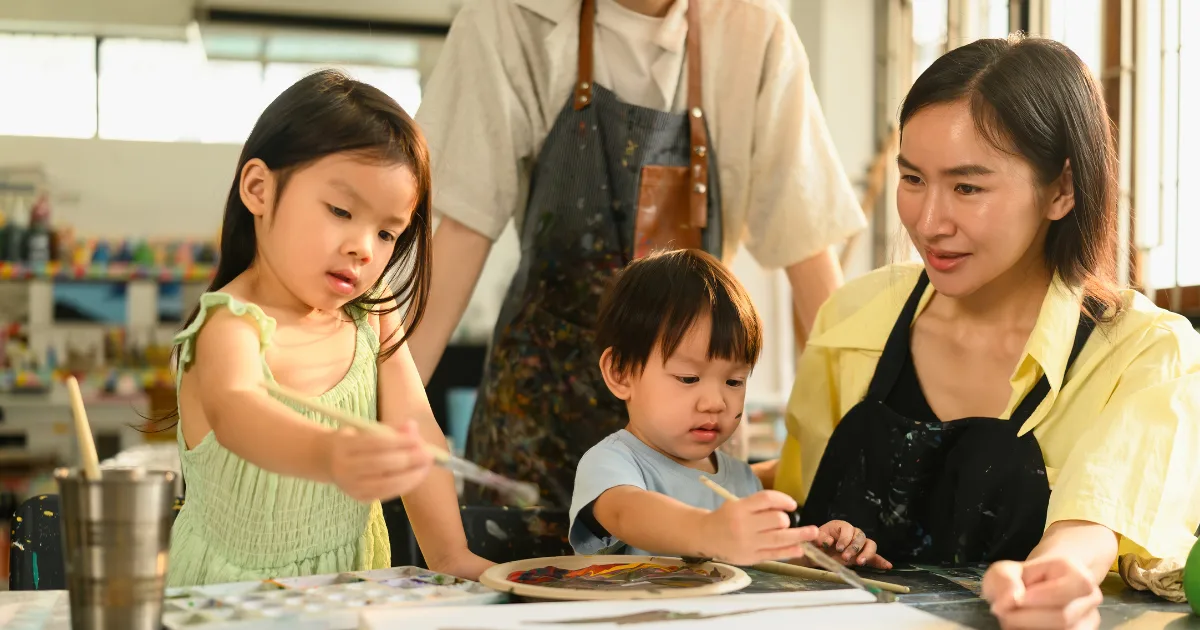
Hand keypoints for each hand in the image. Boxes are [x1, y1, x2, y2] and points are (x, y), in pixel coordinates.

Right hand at [328, 419, 434, 501]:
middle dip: (409, 459)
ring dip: (411, 475)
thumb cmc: (353, 441)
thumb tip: (412, 427)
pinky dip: (404, 485)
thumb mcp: (365, 429)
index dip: (399, 441)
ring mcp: (351, 487)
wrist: (327, 460)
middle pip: (382, 465)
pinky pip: (387, 493)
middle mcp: (345, 468)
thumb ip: (389, 428)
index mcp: (344, 445)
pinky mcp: (360, 498)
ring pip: (386, 483)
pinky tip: (416, 476)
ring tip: (427, 466)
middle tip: (428, 454)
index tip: (418, 438)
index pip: (375, 443)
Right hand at [698, 490, 820, 565]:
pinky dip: (789, 551)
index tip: (792, 504)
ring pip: (779, 538)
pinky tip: (799, 548)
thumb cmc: (725, 518)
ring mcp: (748, 543)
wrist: (705, 536)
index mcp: (739, 508)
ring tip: (812, 533)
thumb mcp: (737, 505)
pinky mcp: (750, 557)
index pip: (767, 499)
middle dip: (786, 519)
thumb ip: (758, 506)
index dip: (783, 500)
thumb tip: (786, 509)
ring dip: (799, 535)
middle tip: (786, 522)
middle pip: (776, 519)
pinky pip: (774, 554)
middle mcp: (743, 525)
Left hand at [814, 520, 891, 568]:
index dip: (845, 538)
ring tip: (861, 562)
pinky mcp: (861, 554)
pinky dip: (880, 561)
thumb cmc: (814, 544)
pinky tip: (887, 566)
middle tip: (846, 557)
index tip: (839, 548)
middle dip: (855, 547)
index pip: (847, 528)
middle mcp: (851, 533)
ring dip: (867, 553)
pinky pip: (874, 556)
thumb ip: (819, 538)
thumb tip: (829, 541)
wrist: (814, 553)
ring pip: (869, 544)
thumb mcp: (812, 539)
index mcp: (839, 526)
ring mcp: (858, 544)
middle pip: (860, 536)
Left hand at [982, 557, 1101, 629]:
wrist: (1034, 590)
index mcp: (1076, 573)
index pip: (1064, 591)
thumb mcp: (1005, 572)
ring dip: (1030, 628)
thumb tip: (1011, 599)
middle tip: (1006, 612)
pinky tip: (1026, 627)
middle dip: (1027, 618)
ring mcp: (1090, 618)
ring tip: (1015, 619)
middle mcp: (1090, 596)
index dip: (1039, 599)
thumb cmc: (1022, 579)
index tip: (1017, 599)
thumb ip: (1005, 581)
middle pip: (1062, 618)